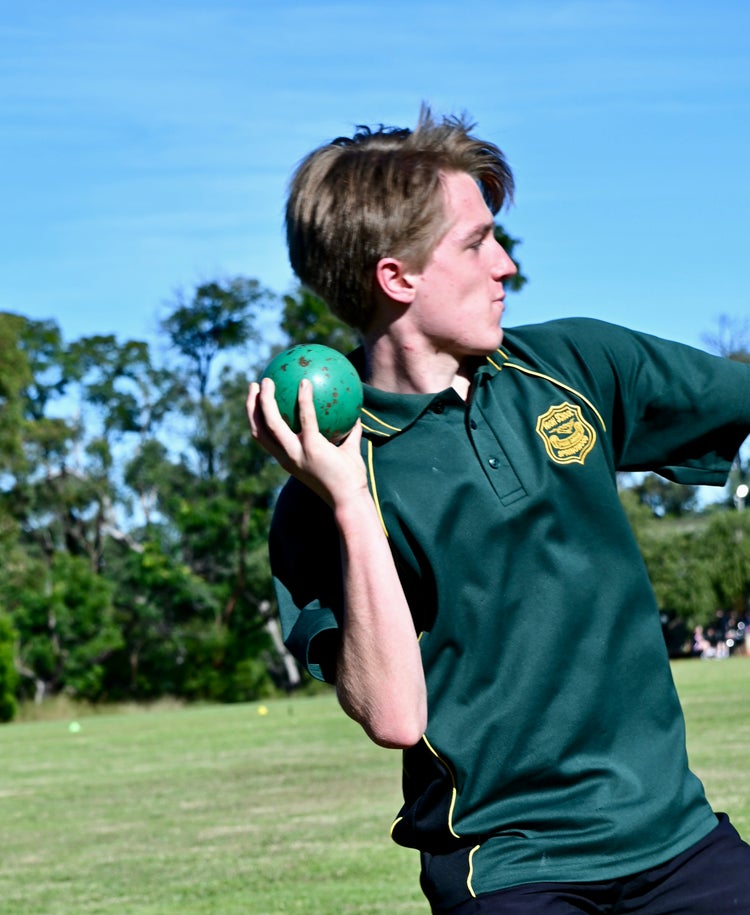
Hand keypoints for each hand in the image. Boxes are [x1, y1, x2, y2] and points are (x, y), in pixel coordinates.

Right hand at [246, 376, 367, 506]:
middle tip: (254, 385)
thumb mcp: (348, 454)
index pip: (263, 438)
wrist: (350, 499)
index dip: (255, 419)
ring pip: (271, 423)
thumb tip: (356, 416)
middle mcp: (286, 457)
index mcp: (288, 459)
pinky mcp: (312, 448)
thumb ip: (349, 436)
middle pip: (258, 429)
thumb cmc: (350, 481)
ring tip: (267, 380)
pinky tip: (305, 383)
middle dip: (251, 406)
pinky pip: (306, 418)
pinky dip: (304, 399)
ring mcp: (297, 453)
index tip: (256, 400)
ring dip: (266, 400)